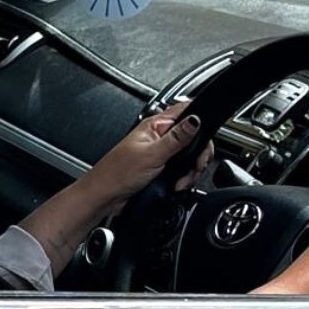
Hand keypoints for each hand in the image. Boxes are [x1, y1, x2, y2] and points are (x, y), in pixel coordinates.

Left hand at [84, 103, 212, 215]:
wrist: (105, 196)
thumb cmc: (117, 173)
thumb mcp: (152, 154)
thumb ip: (176, 137)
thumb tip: (195, 119)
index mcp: (155, 125)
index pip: (187, 113)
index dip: (200, 125)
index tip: (202, 144)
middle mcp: (159, 136)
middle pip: (193, 138)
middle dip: (197, 156)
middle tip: (192, 168)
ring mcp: (161, 152)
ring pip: (189, 156)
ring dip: (190, 170)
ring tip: (180, 180)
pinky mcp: (161, 167)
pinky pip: (182, 169)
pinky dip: (184, 178)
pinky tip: (177, 185)